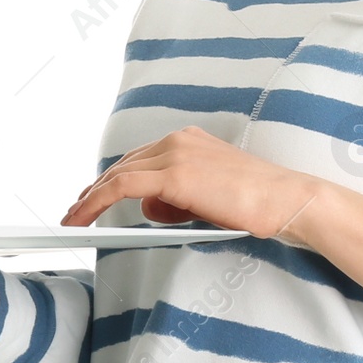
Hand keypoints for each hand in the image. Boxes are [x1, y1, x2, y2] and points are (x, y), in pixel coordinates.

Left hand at [59, 125, 319, 241]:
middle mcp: (179, 141)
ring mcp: (175, 155)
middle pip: (123, 165)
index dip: (112, 179)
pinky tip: (84, 218)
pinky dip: (97, 202)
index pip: (140, 159)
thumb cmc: (258, 203)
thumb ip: (178, 198)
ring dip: (91, 199)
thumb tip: (152, 207)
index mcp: (189, 141)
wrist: (287, 201)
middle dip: (94, 190)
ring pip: (117, 175)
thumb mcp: (209, 197)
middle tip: (75, 212)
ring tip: (74, 221)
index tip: (93, 195)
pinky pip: (122, 187)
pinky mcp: (174, 175)